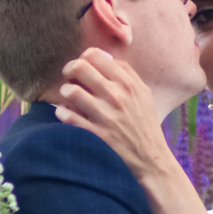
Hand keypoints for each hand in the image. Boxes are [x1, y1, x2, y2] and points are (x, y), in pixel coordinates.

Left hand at [57, 48, 212, 213]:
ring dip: (65, 92)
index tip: (83, 65)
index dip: (84, 57)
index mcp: (128, 84)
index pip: (97, 55)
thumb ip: (127, 74)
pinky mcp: (95, 134)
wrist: (150, 158)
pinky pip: (67, 116)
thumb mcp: (144, 95)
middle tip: (69, 77)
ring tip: (68, 97)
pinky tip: (65, 113)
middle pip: (81, 68)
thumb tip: (104, 56)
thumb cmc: (145, 124)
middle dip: (70, 70)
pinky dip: (62, 112)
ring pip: (71, 92)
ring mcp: (105, 116)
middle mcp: (117, 96)